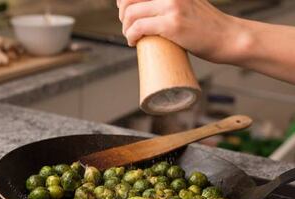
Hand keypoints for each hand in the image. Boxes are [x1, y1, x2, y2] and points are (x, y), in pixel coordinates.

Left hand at [117, 0, 249, 63]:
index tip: (124, 10)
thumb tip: (149, 6)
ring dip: (125, 28)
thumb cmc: (206, 25)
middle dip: (122, 14)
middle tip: (127, 26)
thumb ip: (170, 1)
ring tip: (131, 36)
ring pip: (131, 14)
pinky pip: (139, 27)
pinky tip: (133, 42)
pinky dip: (130, 36)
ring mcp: (172, 6)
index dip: (124, 0)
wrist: (228, 37)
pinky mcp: (172, 24)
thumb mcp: (188, 2)